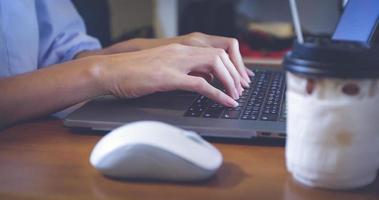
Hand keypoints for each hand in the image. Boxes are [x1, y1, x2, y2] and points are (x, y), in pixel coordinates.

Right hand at [89, 32, 253, 87]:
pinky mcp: (169, 77)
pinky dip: (218, 94)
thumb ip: (180, 70)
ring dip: (230, 81)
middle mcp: (181, 51)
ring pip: (215, 65)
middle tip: (241, 89)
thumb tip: (197, 80)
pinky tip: (226, 102)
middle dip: (235, 72)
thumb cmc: (132, 72)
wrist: (110, 71)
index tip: (237, 79)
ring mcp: (175, 62)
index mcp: (179, 49)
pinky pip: (201, 84)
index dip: (230, 65)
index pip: (214, 51)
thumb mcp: (161, 67)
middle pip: (220, 55)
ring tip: (236, 95)